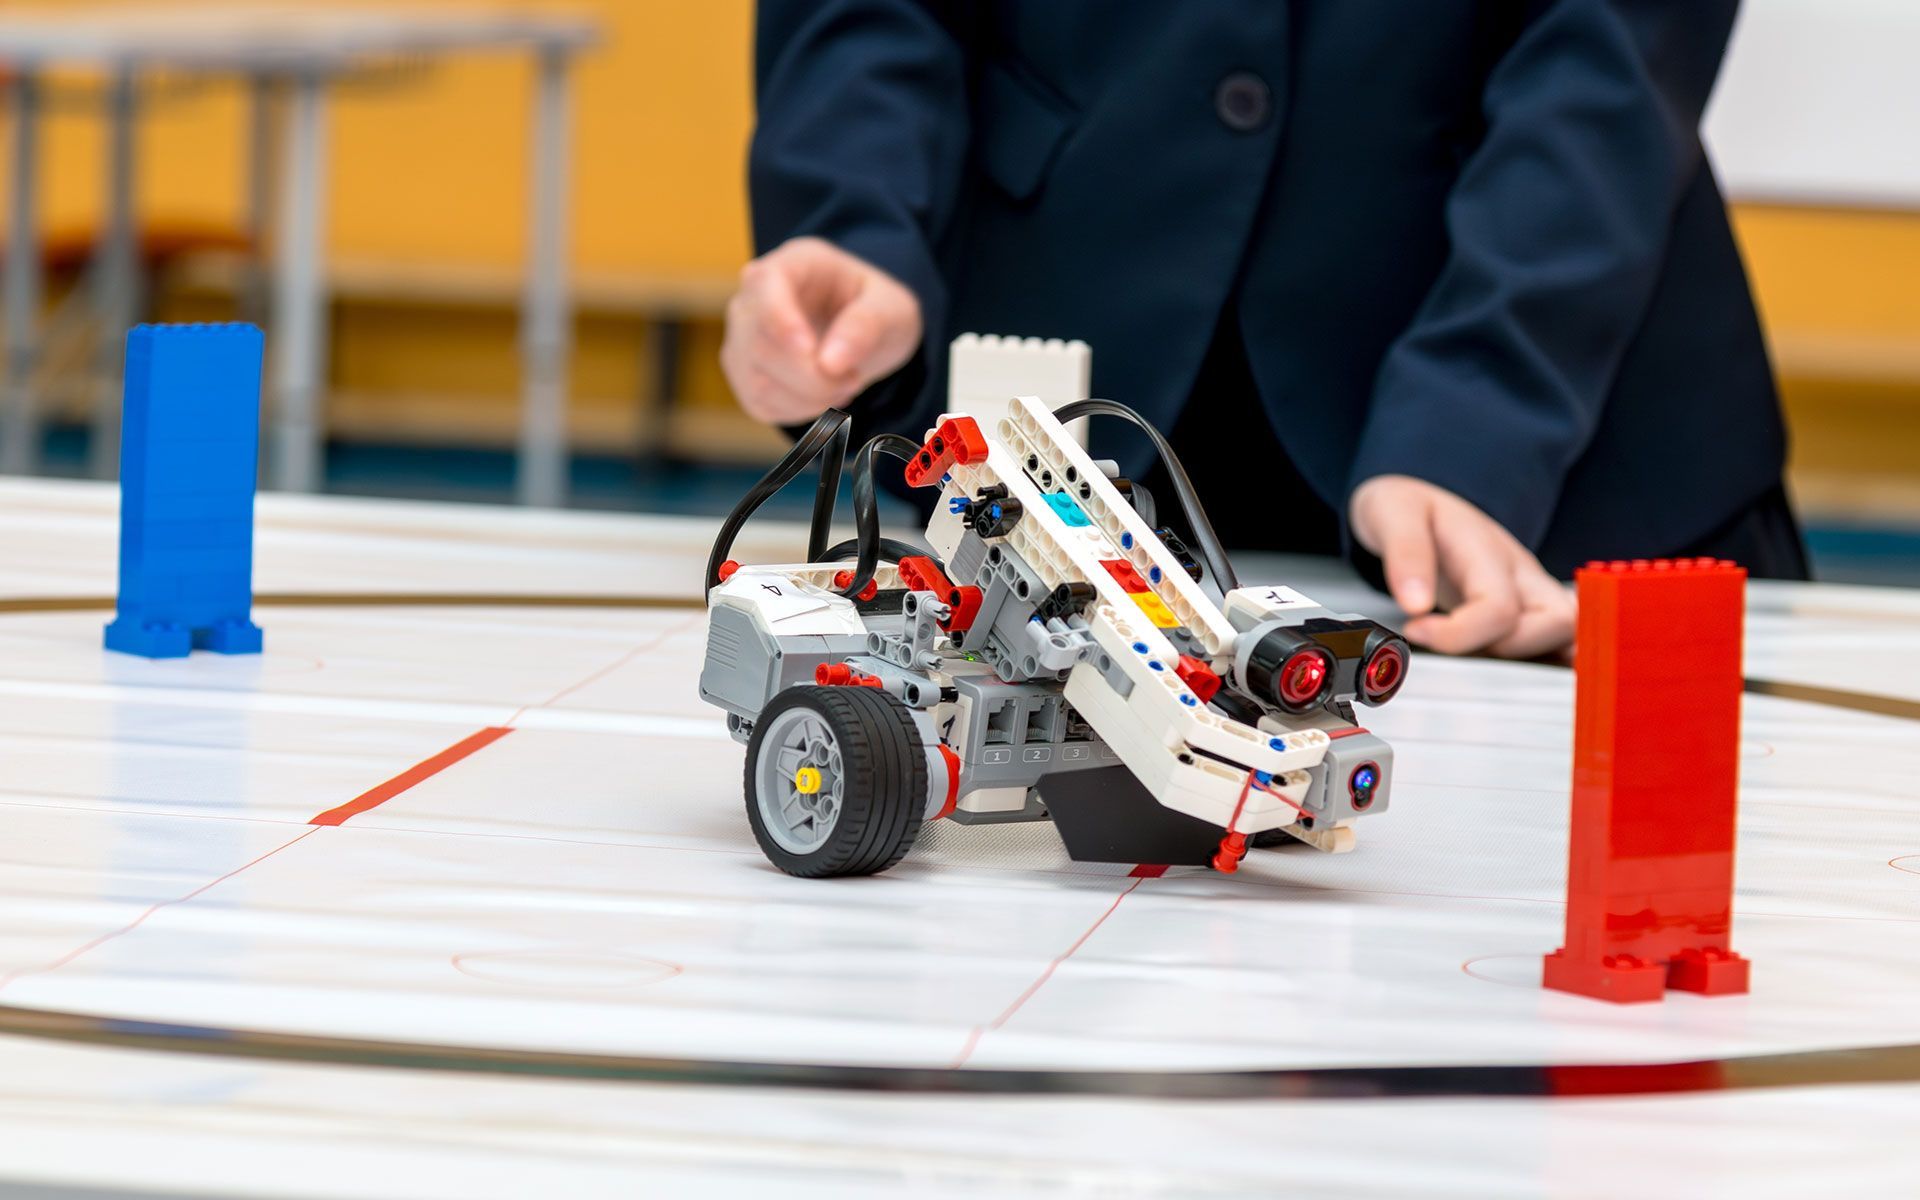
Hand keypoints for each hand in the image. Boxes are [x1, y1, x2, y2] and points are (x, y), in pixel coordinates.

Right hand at [721, 236, 922, 424]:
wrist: (863, 332)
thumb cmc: (876, 309)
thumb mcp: (891, 308)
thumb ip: (867, 325)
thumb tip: (830, 363)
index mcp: (795, 262)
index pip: (766, 284)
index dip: (782, 321)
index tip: (811, 351)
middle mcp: (756, 295)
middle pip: (760, 344)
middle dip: (812, 377)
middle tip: (854, 379)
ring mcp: (743, 336)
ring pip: (757, 382)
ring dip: (809, 399)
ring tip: (844, 386)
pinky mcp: (744, 373)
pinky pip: (761, 405)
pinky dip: (799, 411)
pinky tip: (824, 396)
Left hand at [1349, 475, 1575, 658]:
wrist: (1419, 503)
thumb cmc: (1410, 509)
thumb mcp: (1392, 513)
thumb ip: (1405, 555)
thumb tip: (1416, 607)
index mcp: (1490, 550)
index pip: (1500, 608)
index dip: (1459, 634)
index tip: (1415, 629)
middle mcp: (1523, 573)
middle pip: (1559, 624)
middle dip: (1507, 651)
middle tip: (1453, 648)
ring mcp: (1533, 591)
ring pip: (1569, 635)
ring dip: (1529, 660)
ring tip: (1473, 657)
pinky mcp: (1531, 609)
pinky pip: (1561, 642)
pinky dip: (1545, 662)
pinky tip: (1507, 670)